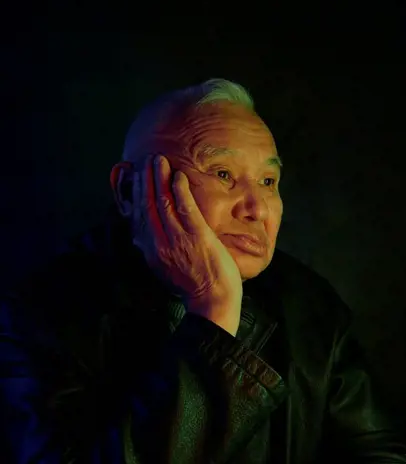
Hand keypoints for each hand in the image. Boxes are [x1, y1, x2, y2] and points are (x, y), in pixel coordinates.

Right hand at [133, 154, 242, 309]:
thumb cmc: (193, 287)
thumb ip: (153, 251)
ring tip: (158, 160)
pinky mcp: (197, 236)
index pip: (138, 216)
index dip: (136, 194)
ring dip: (159, 178)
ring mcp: (178, 239)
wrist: (212, 302)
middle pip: (147, 205)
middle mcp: (159, 244)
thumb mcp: (164, 270)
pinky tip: (178, 175)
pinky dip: (180, 189)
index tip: (136, 177)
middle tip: (145, 161)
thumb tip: (137, 239)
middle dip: (145, 180)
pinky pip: (185, 207)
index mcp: (151, 252)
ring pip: (163, 202)